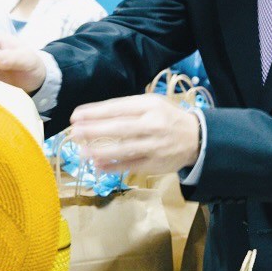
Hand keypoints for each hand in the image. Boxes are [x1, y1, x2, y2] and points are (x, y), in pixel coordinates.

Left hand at [70, 94, 200, 174]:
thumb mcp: (153, 103)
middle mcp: (152, 125)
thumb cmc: (168, 117)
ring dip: (102, 151)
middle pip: (120, 128)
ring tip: (82, 152)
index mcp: (150, 106)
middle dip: (95, 130)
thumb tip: (97, 115)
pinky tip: (99, 166)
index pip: (119, 108)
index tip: (77, 116)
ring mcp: (154, 146)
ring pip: (124, 149)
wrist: (196, 138)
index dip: (96, 112)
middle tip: (75, 132)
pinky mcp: (154, 163)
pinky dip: (114, 167)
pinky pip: (131, 165)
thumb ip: (128, 108)